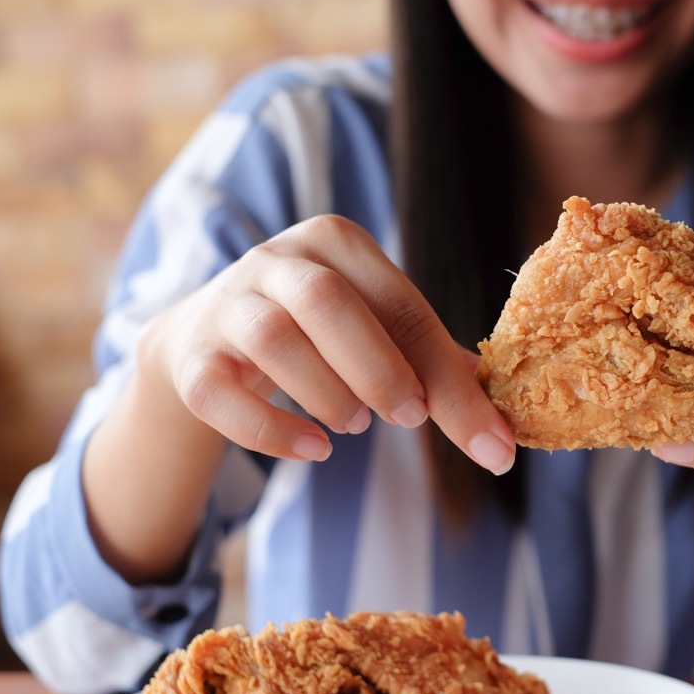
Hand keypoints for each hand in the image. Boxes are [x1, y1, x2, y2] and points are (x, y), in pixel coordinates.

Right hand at [139, 214, 515, 473]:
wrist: (205, 339)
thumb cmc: (317, 334)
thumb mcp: (377, 331)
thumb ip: (434, 366)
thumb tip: (502, 429)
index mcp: (337, 242)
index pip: (401, 304)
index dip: (444, 373)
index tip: (485, 437)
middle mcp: (276, 259)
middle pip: (327, 301)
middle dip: (378, 369)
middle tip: (408, 418)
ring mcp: (226, 303)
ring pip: (272, 338)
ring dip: (327, 393)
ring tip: (354, 424)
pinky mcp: (191, 356)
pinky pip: (220, 391)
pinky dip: (271, 430)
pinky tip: (316, 450)